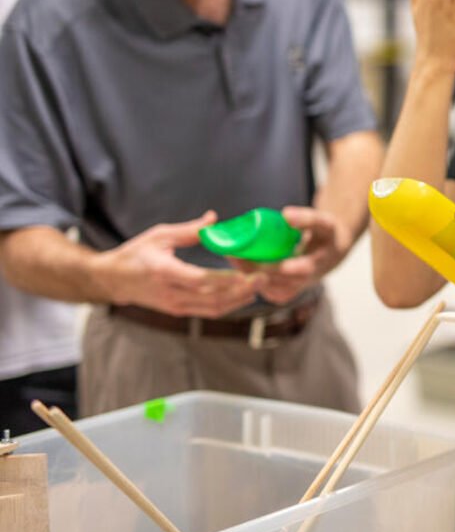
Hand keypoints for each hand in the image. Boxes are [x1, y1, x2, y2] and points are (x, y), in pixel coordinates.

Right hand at [95, 211, 262, 317]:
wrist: (112, 280)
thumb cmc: (136, 253)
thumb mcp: (159, 235)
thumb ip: (189, 230)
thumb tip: (214, 219)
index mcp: (163, 271)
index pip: (199, 280)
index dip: (226, 280)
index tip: (247, 275)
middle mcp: (170, 292)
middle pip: (212, 297)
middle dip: (241, 290)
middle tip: (265, 278)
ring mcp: (174, 305)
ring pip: (212, 308)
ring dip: (239, 300)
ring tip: (260, 286)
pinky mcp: (178, 311)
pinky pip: (207, 311)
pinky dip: (228, 305)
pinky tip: (244, 295)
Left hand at [230, 206, 349, 304]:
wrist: (331, 253)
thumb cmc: (327, 235)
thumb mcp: (324, 223)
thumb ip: (308, 218)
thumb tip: (285, 214)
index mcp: (315, 265)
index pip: (296, 270)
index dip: (277, 265)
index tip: (256, 256)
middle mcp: (303, 283)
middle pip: (274, 280)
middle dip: (252, 268)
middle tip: (234, 253)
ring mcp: (292, 290)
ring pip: (265, 288)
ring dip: (247, 274)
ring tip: (232, 256)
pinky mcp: (282, 293)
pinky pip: (263, 290)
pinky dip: (250, 278)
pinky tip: (239, 265)